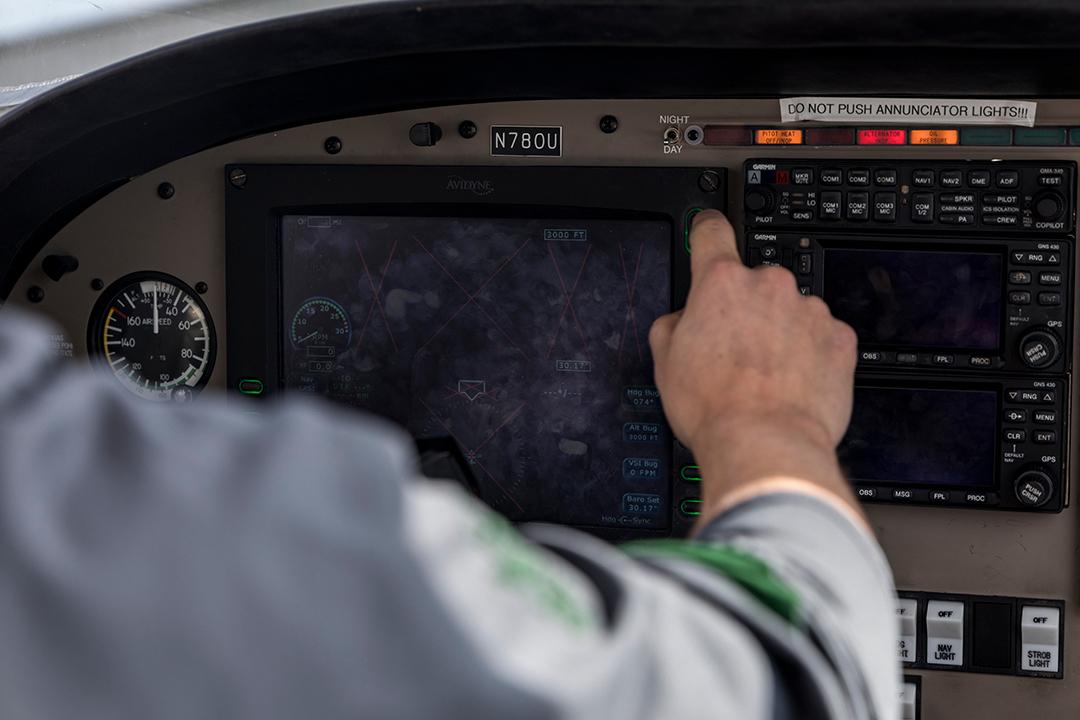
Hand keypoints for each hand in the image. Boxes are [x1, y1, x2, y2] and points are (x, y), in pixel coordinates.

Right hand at [648, 210, 861, 523]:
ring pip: (790, 311)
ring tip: (765, 375)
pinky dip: (809, 354)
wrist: (765, 443)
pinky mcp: (840, 338)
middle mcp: (769, 285)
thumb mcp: (664, 361)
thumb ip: (673, 323)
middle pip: (754, 282)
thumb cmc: (714, 407)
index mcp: (720, 283)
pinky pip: (821, 336)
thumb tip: (683, 319)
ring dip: (780, 332)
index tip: (709, 230)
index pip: (711, 232)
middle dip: (746, 309)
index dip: (707, 230)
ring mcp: (809, 310)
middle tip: (734, 350)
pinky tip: (791, 383)